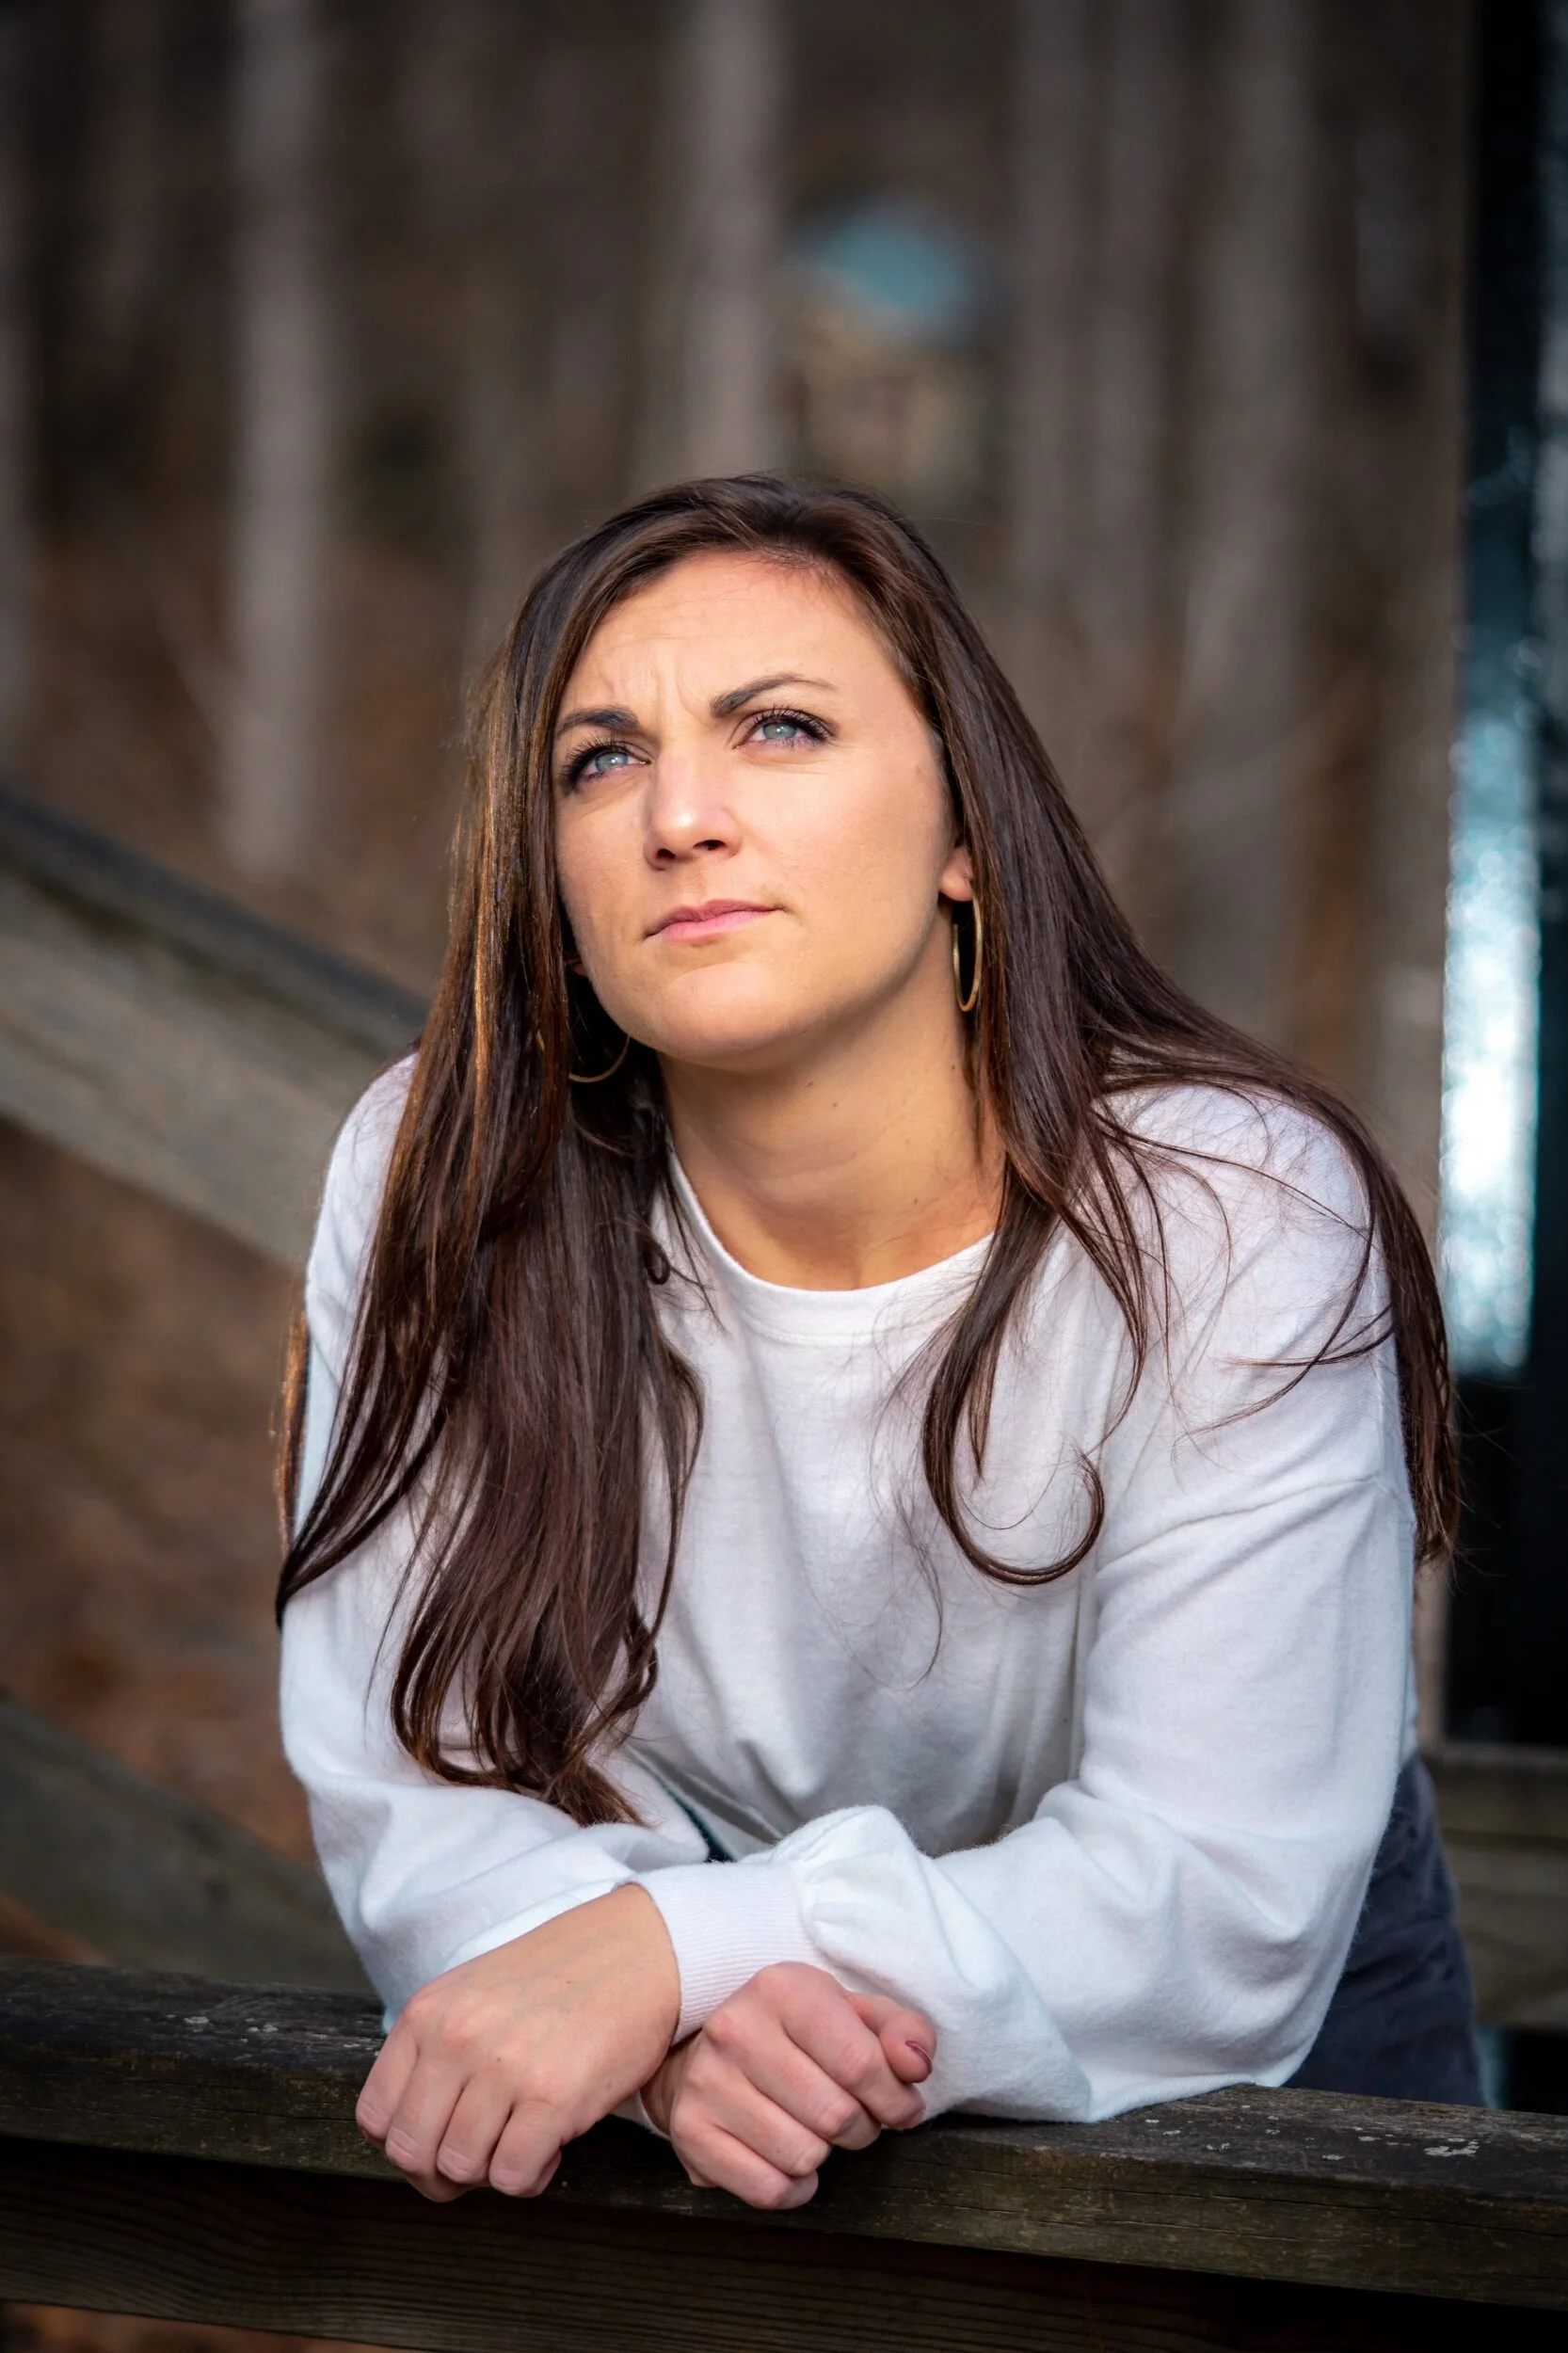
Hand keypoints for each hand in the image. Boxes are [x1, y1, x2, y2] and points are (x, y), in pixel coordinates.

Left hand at [356, 1883, 679, 2201]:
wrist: (640, 1949)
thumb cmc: (560, 1979)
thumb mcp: (474, 1994)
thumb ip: (435, 2051)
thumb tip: (414, 2137)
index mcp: (428, 2012)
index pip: (375, 2118)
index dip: (407, 2143)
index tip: (442, 2137)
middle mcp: (456, 2037)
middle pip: (411, 2154)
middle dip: (444, 2172)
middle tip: (484, 2153)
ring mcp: (503, 2067)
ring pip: (460, 2169)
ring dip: (493, 2169)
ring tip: (524, 2136)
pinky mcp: (554, 2096)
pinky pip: (513, 2177)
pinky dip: (532, 2175)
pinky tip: (552, 2141)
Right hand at [641, 1961, 934, 2210]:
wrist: (708, 2052)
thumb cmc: (799, 2035)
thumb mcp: (855, 2015)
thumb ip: (902, 2031)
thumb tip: (916, 2065)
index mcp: (782, 1988)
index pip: (862, 2063)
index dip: (896, 2100)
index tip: (900, 2106)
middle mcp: (736, 2029)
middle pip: (836, 2115)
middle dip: (861, 2127)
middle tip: (852, 2116)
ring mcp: (705, 2082)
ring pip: (803, 2156)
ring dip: (824, 2154)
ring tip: (813, 2127)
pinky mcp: (689, 2132)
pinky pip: (768, 2190)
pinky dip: (793, 2187)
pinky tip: (786, 2156)